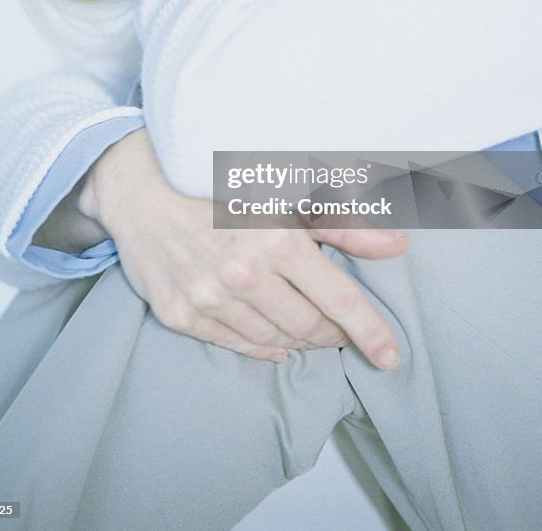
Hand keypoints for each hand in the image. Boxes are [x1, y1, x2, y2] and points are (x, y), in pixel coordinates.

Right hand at [80, 129, 408, 366]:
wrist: (142, 189)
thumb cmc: (220, 185)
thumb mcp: (284, 194)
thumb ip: (343, 224)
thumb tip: (398, 244)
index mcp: (276, 239)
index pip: (338, 299)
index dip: (369, 331)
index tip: (390, 357)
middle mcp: (243, 273)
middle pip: (309, 327)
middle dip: (333, 333)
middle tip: (340, 327)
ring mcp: (208, 297)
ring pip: (274, 339)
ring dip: (299, 338)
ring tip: (307, 326)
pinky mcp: (180, 314)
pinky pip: (236, 344)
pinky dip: (263, 345)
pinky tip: (275, 338)